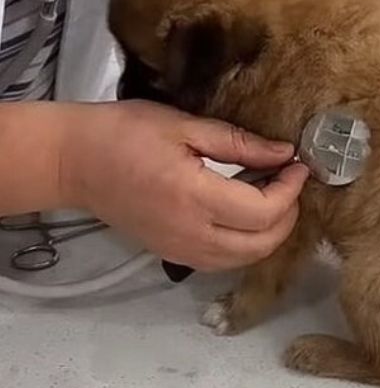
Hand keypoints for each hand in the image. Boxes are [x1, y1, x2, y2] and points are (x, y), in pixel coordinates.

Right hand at [59, 101, 308, 270]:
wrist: (74, 163)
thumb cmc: (123, 134)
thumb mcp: (183, 126)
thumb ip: (238, 143)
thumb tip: (283, 153)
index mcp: (194, 197)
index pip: (263, 212)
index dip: (290, 191)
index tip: (298, 165)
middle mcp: (191, 234)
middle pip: (262, 244)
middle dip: (288, 215)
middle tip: (290, 183)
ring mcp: (180, 250)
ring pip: (245, 259)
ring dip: (269, 234)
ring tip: (272, 198)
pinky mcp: (172, 255)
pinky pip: (222, 261)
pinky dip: (245, 245)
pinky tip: (245, 216)